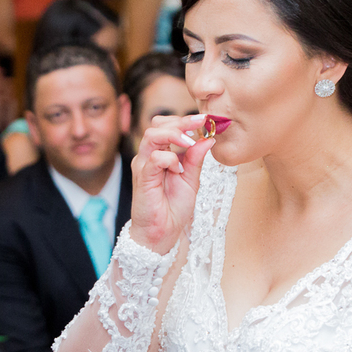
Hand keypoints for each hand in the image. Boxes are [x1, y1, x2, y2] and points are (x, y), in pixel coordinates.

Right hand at [129, 114, 216, 254]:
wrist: (162, 233)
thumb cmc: (173, 208)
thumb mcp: (191, 179)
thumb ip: (196, 159)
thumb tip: (208, 138)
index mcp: (161, 154)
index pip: (167, 126)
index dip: (185, 120)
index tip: (205, 119)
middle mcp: (149, 156)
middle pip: (157, 124)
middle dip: (180, 121)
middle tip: (200, 124)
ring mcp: (144, 166)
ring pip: (153, 135)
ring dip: (174, 135)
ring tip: (189, 143)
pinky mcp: (143, 178)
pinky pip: (154, 158)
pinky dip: (170, 159)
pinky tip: (178, 169)